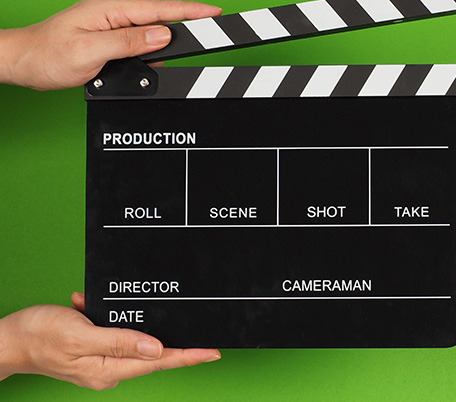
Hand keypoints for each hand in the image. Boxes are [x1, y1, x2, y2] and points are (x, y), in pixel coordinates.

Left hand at [0, 0, 220, 89]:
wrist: (22, 63)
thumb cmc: (46, 56)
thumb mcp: (89, 51)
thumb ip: (128, 42)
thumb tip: (161, 36)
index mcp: (108, 9)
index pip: (158, 8)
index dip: (189, 10)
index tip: (214, 12)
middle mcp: (111, 12)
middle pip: (158, 18)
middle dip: (183, 29)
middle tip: (208, 37)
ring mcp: (109, 23)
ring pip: (149, 33)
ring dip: (160, 48)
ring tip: (159, 63)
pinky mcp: (108, 36)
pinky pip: (137, 42)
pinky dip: (146, 54)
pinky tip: (143, 65)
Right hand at [0, 292, 219, 389]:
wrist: (6, 338)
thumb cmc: (37, 335)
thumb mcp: (79, 333)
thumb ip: (119, 340)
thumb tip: (156, 348)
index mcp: (109, 369)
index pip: (160, 361)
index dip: (189, 355)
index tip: (214, 351)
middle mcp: (109, 370)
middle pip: (153, 353)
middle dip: (172, 338)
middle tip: (200, 330)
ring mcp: (101, 363)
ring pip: (134, 340)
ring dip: (135, 321)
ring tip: (127, 306)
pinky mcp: (93, 352)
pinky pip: (114, 334)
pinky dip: (111, 319)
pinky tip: (93, 305)